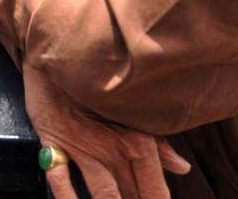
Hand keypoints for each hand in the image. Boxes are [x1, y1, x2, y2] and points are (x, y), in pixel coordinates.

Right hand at [23, 64, 189, 198]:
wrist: (61, 53)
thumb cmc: (99, 84)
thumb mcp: (132, 111)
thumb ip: (158, 143)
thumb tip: (182, 168)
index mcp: (138, 141)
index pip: (155, 190)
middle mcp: (113, 147)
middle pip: (131, 196)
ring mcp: (83, 148)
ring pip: (103, 193)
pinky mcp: (54, 144)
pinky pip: (60, 180)